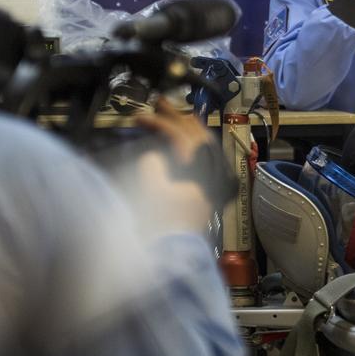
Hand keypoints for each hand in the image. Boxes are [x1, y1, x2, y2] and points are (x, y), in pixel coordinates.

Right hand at [134, 101, 216, 233]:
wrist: (171, 253)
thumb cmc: (159, 221)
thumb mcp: (150, 185)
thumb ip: (153, 161)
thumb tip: (157, 151)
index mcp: (202, 170)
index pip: (182, 137)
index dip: (160, 124)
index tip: (139, 118)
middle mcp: (215, 174)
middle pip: (200, 137)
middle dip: (178, 118)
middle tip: (160, 102)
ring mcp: (214, 184)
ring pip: (206, 147)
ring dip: (188, 128)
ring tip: (174, 113)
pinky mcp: (208, 193)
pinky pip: (206, 160)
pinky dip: (195, 145)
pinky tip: (187, 140)